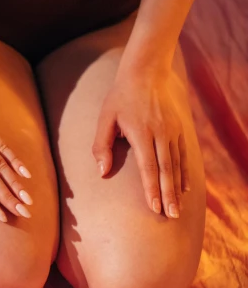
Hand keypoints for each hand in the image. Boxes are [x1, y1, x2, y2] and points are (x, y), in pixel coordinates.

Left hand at [93, 70, 188, 217]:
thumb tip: (102, 172)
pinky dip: (185, 172)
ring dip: (177, 188)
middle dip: (168, 195)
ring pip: (177, 165)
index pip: (148, 167)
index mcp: (141, 133)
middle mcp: (161, 134)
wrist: (146, 72)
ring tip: (177, 208)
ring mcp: (173, 131)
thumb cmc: (120, 97)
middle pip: (166, 170)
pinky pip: (184, 155)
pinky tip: (185, 187)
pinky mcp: (179, 129)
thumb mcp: (105, 118)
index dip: (151, 189)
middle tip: (171, 215)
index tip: (153, 208)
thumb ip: (101, 146)